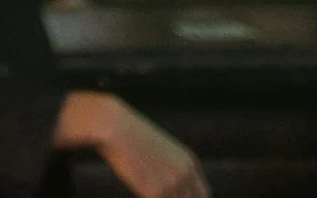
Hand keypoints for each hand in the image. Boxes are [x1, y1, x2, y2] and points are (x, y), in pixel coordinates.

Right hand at [58, 94, 206, 197]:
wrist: (114, 126)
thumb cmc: (129, 134)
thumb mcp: (158, 148)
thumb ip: (169, 166)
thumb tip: (164, 181)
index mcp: (189, 162)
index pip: (202, 194)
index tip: (175, 197)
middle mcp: (186, 175)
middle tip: (156, 193)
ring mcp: (172, 185)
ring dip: (157, 196)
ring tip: (141, 185)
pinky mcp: (155, 193)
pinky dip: (144, 197)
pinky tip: (135, 189)